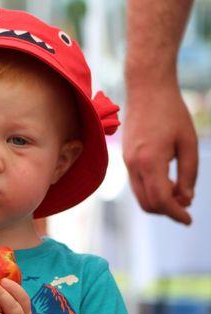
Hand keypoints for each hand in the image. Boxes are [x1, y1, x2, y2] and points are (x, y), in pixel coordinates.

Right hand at [123, 82, 197, 224]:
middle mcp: (134, 165)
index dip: (177, 214)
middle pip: (147, 203)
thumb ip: (189, 173)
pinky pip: (137, 184)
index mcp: (150, 162)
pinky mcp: (126, 158)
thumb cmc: (171, 112)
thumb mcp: (189, 143)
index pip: (161, 200)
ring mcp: (127, 162)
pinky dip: (151, 190)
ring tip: (179, 194)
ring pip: (140, 196)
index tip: (189, 221)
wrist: (146, 89)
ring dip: (159, 202)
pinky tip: (167, 182)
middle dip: (167, 210)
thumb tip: (186, 199)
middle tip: (187, 207)